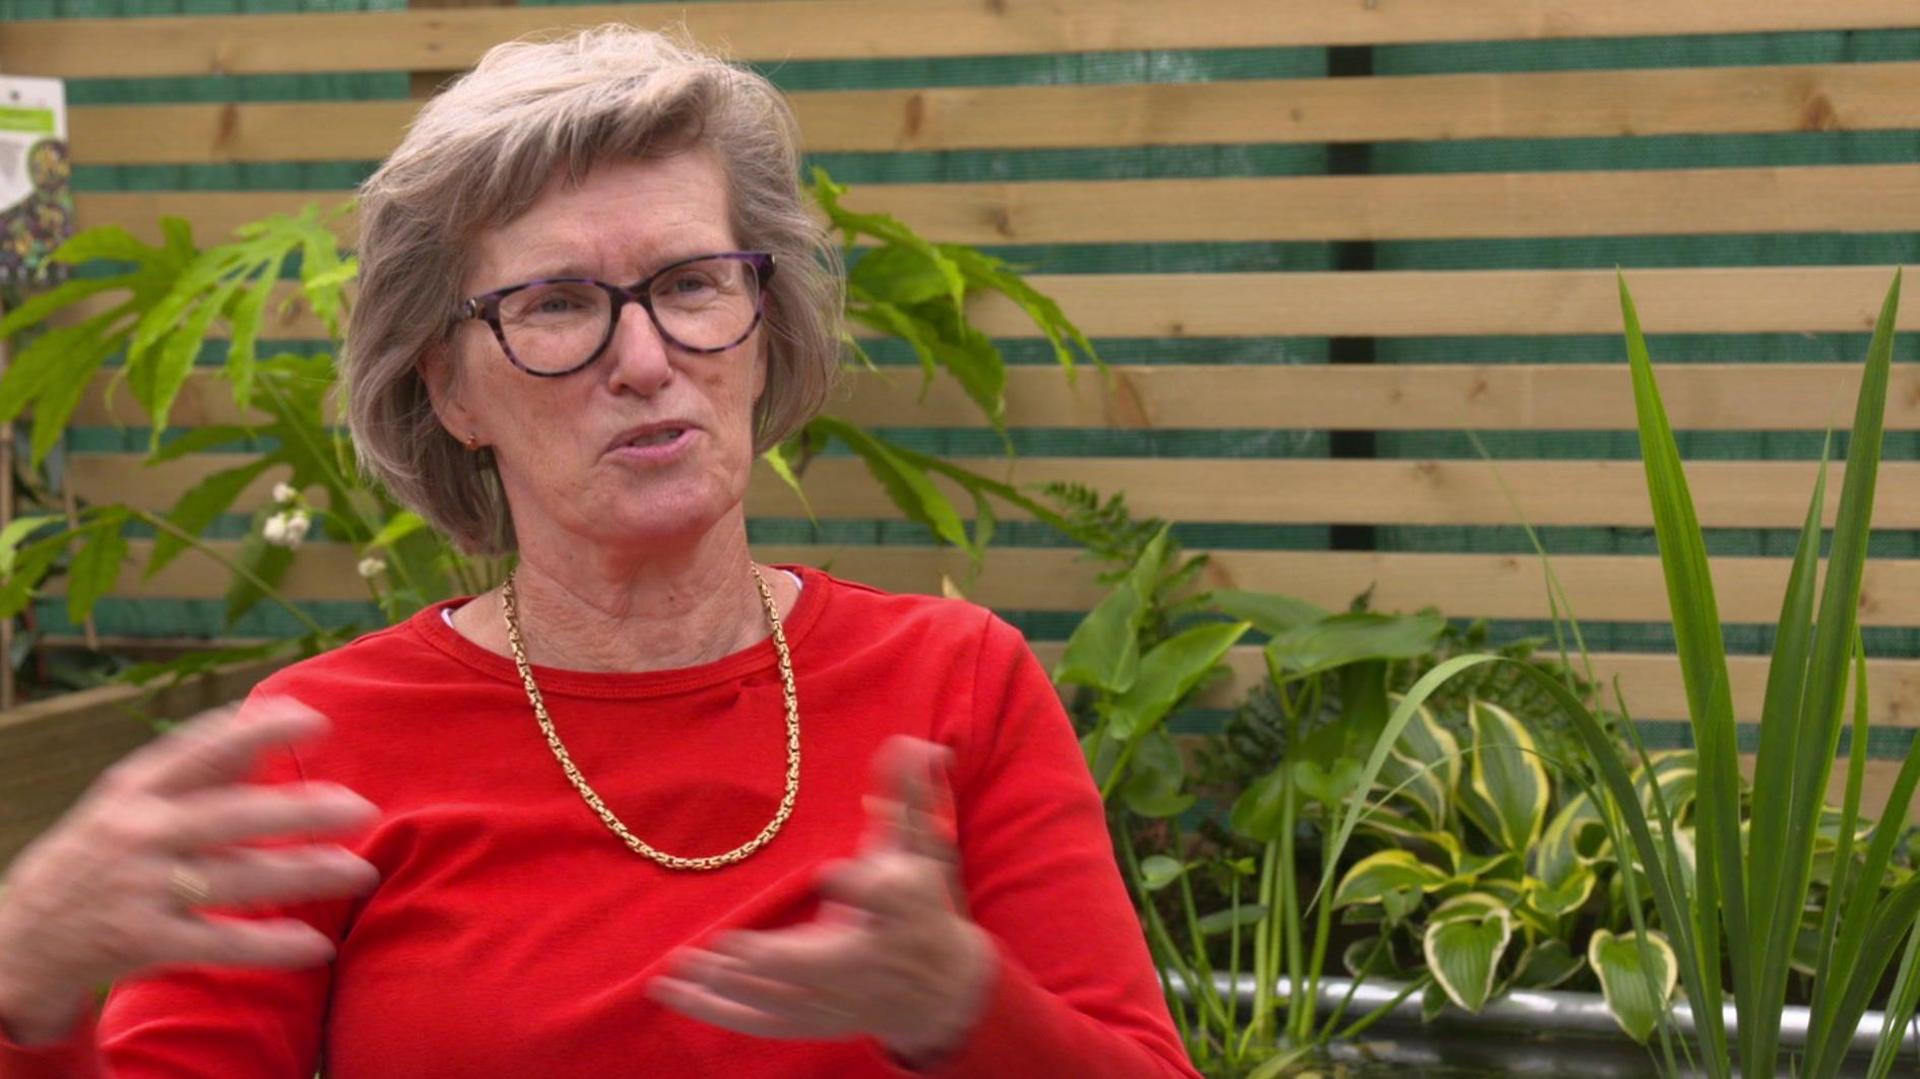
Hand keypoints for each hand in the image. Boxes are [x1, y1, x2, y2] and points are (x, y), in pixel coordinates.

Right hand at [0, 697, 379, 1044]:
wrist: (23, 939)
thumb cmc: (99, 855)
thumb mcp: (130, 803)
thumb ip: (198, 768)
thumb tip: (264, 718)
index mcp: (133, 789)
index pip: (201, 749)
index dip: (260, 731)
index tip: (317, 719)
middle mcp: (136, 833)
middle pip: (231, 816)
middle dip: (301, 811)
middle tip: (361, 807)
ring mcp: (137, 889)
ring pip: (237, 879)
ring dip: (305, 875)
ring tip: (360, 870)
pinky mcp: (141, 942)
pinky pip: (220, 943)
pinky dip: (270, 946)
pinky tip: (315, 944)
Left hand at [649, 736, 995, 1063]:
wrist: (944, 987)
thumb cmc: (925, 905)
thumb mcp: (922, 850)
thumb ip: (910, 797)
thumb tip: (910, 742)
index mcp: (902, 915)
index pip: (889, 899)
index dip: (863, 887)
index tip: (830, 870)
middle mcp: (869, 962)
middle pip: (823, 966)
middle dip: (776, 961)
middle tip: (727, 946)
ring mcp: (840, 1000)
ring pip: (781, 1000)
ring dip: (729, 987)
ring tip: (679, 965)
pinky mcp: (814, 1019)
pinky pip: (758, 1022)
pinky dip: (715, 1010)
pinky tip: (671, 993)